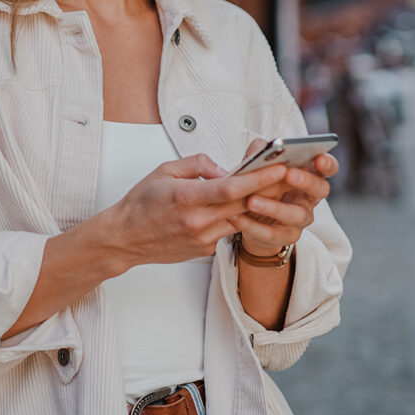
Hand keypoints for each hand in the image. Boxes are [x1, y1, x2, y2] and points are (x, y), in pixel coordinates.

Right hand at [105, 153, 291, 269]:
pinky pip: (227, 231)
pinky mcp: (204, 250)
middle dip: (270, 189)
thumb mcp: (164, 170)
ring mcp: (202, 239)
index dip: (259, 178)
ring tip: (272, 189)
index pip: (231, 188)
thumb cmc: (141, 202)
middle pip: (244, 205)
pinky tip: (240, 207)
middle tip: (289, 175)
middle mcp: (197, 222)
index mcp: (186, 198)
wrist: (125, 238)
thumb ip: (197, 164)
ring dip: (257, 205)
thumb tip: (223, 169)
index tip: (278, 167)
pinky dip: (236, 218)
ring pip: (240, 220)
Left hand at [229, 142, 337, 257]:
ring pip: (295, 214)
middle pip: (320, 189)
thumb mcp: (258, 165)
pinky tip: (237, 217)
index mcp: (308, 174)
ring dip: (274, 207)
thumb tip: (262, 146)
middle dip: (306, 181)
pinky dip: (253, 225)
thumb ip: (261, 152)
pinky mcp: (285, 237)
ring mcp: (300, 219)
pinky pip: (272, 233)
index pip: (326, 167)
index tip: (319, 158)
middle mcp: (310, 197)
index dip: (327, 163)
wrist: (249, 217)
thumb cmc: (259, 183)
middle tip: (289, 174)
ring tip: (251, 201)